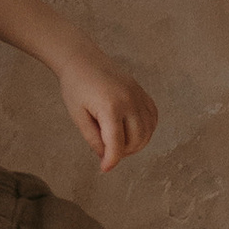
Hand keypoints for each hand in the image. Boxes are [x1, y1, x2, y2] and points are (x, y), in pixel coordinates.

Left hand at [63, 54, 157, 171]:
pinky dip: (146, 129)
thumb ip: (93, 139)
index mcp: (110, 107)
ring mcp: (138, 96)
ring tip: (118, 142)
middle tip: (107, 151)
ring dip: (136, 143)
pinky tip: (131, 131)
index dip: (111, 161)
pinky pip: (152, 118)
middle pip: (136, 140)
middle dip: (123, 152)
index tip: (104, 169)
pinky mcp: (142, 92)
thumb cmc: (76, 86)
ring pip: (148, 132)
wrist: (82, 59)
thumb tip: (106, 156)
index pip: (117, 144)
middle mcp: (129, 101)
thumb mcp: (78, 116)